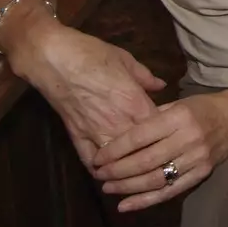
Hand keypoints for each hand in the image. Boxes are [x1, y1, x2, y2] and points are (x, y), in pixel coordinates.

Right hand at [11, 23, 163, 167]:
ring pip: (119, 161)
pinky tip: (107, 172)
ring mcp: (96, 133)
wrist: (54, 59)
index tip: (173, 133)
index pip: (161, 128)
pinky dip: (100, 169)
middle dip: (152, 153)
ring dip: (128, 166)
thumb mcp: (126, 60)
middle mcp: (119, 123)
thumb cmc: (93, 54)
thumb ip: (146, 77)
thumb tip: (162, 85)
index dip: (168, 133)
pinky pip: (90, 161)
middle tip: (159, 156)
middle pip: (142, 149)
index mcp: (136, 103)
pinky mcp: (76, 137)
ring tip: (137, 170)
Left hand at [92, 93, 227, 211]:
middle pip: (145, 161)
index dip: (115, 150)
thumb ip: (151, 119)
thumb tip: (118, 136)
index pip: (140, 137)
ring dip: (126, 187)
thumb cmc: (204, 108)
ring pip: (154, 179)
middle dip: (116, 170)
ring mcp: (196, 158)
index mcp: (180, 117)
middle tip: (99, 174)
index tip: (97, 158)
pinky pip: (169, 191)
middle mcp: (188, 138)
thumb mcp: (178, 104)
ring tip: (108, 188)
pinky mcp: (201, 173)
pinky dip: (145, 201)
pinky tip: (125, 205)